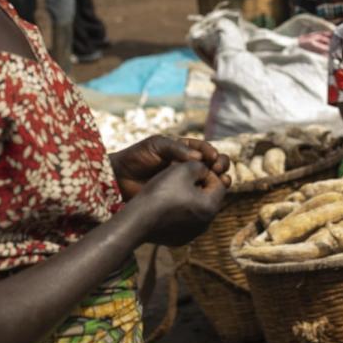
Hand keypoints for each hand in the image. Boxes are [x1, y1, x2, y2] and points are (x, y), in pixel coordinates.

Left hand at [111, 135, 229, 199]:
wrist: (119, 179)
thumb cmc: (136, 157)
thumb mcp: (156, 146)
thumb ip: (177, 149)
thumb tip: (200, 158)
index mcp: (184, 149)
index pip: (204, 149)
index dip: (211, 152)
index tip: (212, 158)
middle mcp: (188, 165)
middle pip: (213, 163)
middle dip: (220, 164)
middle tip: (218, 169)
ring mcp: (186, 181)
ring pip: (210, 180)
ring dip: (220, 179)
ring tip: (223, 182)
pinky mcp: (182, 196)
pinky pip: (200, 195)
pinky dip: (208, 195)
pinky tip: (211, 196)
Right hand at [132, 160, 226, 245]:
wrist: (137, 219)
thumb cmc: (162, 191)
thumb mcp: (184, 169)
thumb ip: (201, 165)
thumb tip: (206, 170)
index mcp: (211, 207)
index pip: (219, 183)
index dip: (207, 170)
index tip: (193, 166)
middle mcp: (205, 224)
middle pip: (208, 197)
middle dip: (199, 184)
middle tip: (184, 175)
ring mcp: (192, 234)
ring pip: (196, 209)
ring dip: (189, 197)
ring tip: (174, 187)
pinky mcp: (178, 239)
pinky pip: (184, 220)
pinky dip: (179, 210)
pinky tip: (166, 203)